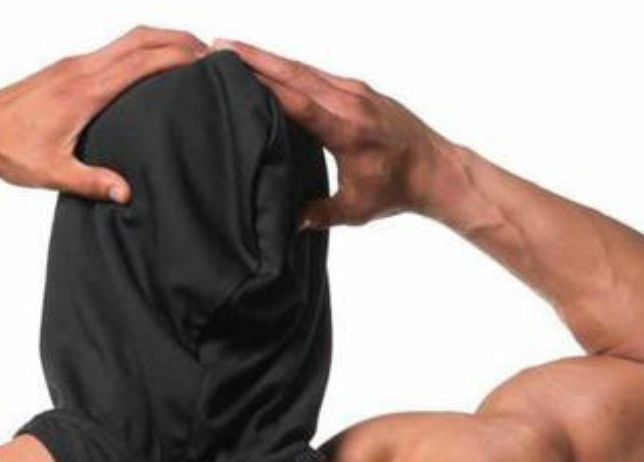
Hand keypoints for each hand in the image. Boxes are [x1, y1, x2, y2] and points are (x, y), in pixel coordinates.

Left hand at [0, 26, 207, 203]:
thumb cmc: (9, 151)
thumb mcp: (53, 174)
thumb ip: (92, 183)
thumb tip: (126, 193)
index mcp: (85, 90)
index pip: (143, 61)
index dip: (178, 57)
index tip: (206, 63)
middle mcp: (81, 68)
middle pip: (141, 37)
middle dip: (178, 39)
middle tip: (208, 52)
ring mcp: (73, 64)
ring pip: (126, 39)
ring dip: (159, 41)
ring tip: (187, 56)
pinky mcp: (67, 68)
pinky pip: (112, 50)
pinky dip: (139, 51)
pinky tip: (148, 70)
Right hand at [210, 38, 449, 228]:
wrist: (435, 168)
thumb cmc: (396, 191)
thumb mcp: (356, 210)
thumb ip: (319, 214)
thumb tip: (286, 223)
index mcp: (348, 130)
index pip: (297, 101)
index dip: (263, 83)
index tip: (233, 69)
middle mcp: (351, 101)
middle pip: (296, 72)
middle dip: (256, 57)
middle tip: (219, 46)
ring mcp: (356, 91)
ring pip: (305, 69)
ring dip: (270, 58)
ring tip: (235, 51)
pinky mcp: (358, 89)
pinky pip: (318, 74)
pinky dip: (291, 69)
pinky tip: (271, 67)